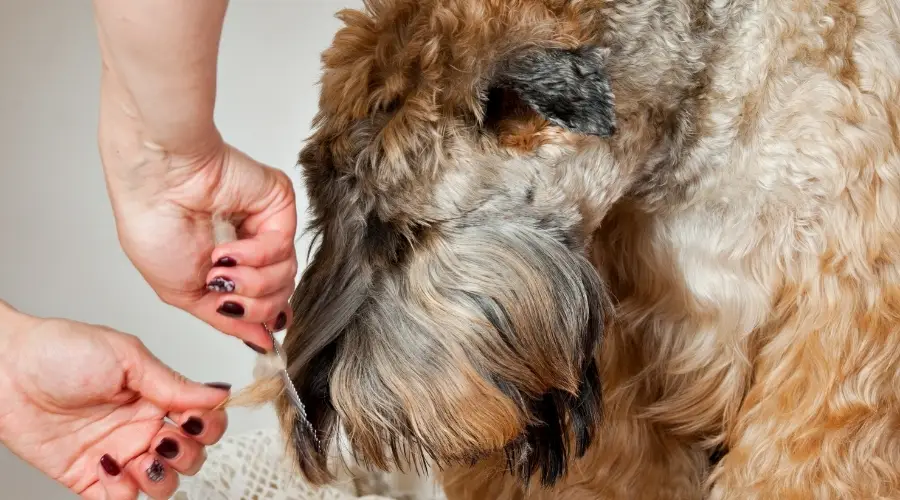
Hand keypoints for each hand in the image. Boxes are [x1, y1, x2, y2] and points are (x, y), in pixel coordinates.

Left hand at [0, 304, 230, 498]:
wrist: (5, 369)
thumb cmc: (60, 350)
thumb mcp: (127, 356)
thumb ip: (173, 382)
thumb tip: (218, 393)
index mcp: (158, 396)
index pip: (204, 420)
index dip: (209, 425)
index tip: (194, 419)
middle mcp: (143, 427)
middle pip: (191, 457)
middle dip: (187, 454)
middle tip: (164, 439)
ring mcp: (118, 454)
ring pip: (162, 483)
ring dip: (161, 477)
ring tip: (139, 458)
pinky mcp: (89, 477)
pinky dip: (123, 493)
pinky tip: (106, 466)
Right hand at [101, 134, 297, 350]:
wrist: (156, 185)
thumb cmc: (153, 227)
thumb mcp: (183, 292)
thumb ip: (225, 318)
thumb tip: (260, 341)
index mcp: (230, 269)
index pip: (265, 303)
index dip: (264, 321)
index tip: (262, 338)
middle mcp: (252, 249)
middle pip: (279, 296)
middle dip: (253, 305)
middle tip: (223, 294)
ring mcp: (267, 227)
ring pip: (285, 276)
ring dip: (252, 282)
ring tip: (220, 269)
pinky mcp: (279, 205)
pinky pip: (283, 247)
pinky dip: (255, 256)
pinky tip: (229, 250)